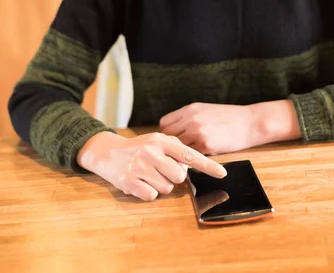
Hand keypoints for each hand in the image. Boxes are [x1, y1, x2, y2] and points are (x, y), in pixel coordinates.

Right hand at [76, 131, 226, 201]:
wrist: (108, 152)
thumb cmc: (138, 148)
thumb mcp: (156, 142)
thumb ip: (175, 150)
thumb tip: (192, 166)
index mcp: (161, 141)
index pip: (189, 155)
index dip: (207, 166)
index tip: (222, 173)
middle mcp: (151, 152)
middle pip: (179, 176)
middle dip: (174, 177)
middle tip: (161, 170)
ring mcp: (140, 167)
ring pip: (166, 188)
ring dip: (160, 185)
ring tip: (148, 174)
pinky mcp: (130, 181)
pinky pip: (151, 196)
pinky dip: (148, 192)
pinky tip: (140, 182)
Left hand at [159, 103, 256, 154]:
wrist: (250, 122)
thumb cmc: (229, 117)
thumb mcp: (205, 110)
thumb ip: (188, 118)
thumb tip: (173, 131)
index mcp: (190, 109)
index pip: (164, 123)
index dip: (166, 133)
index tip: (171, 140)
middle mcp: (191, 119)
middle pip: (167, 136)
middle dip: (169, 145)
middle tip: (176, 152)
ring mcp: (198, 132)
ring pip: (177, 148)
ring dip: (179, 154)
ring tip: (186, 158)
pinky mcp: (206, 145)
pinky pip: (190, 156)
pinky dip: (191, 159)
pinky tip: (197, 159)